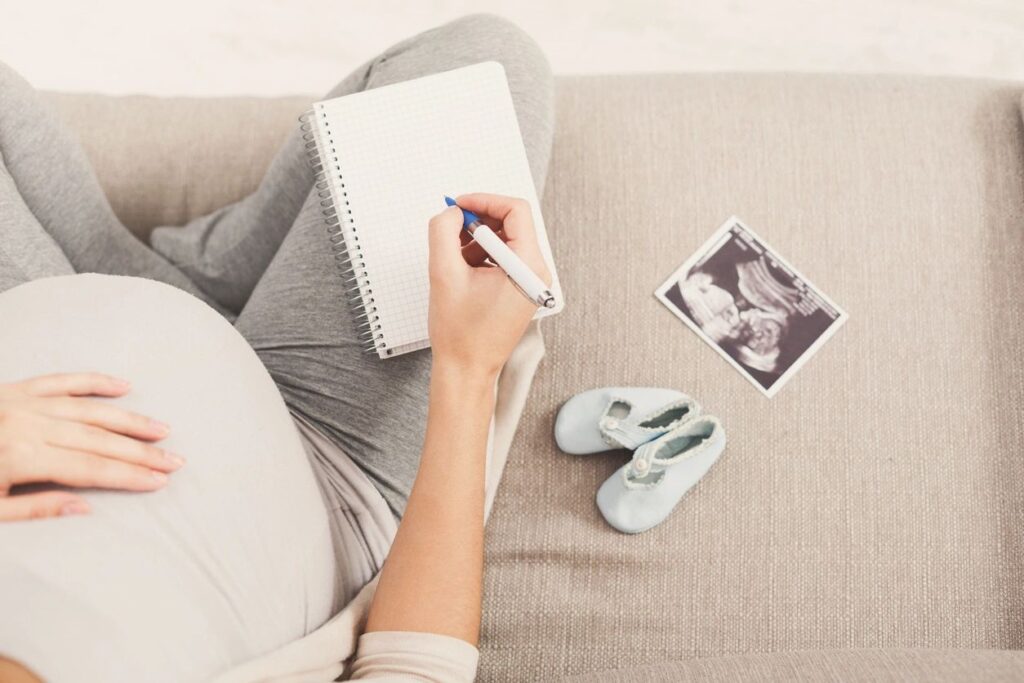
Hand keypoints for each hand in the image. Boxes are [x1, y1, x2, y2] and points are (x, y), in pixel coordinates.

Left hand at [0, 373, 181, 520]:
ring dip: (129, 420)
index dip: (128, 475)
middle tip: (173, 460)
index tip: (158, 480)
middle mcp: (26, 424)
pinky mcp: (16, 388)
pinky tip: (123, 386)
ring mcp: (23, 402)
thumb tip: (83, 508)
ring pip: (89, 409)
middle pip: (98, 439)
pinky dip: (95, 381)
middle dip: (141, 452)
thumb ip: (32, 510)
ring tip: (161, 430)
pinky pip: (62, 380)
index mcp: (19, 457)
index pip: (89, 468)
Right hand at [427, 193, 551, 377]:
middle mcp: (537, 272)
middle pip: (512, 223)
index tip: (458, 206)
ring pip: (506, 240)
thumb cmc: (460, 333)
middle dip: (478, 222)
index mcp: (528, 266)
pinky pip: (505, 258)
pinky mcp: (523, 289)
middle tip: (451, 229)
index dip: (484, 201)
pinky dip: (482, 256)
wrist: (467, 369)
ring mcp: (532, 282)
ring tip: (454, 259)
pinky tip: (463, 271)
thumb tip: (451, 212)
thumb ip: (443, 231)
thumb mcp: (443, 273)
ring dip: (477, 240)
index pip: (515, 211)